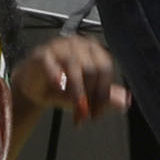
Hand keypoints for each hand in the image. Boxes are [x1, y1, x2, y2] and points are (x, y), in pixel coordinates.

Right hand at [12, 33, 128, 123]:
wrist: (34, 87)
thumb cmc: (62, 87)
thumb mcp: (87, 95)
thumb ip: (106, 98)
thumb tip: (125, 102)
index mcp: (94, 51)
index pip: (105, 69)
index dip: (102, 94)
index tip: (95, 114)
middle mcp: (79, 44)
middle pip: (92, 68)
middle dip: (90, 96)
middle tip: (84, 115)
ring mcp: (60, 46)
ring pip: (74, 66)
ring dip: (76, 92)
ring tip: (74, 109)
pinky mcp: (42, 53)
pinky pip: (51, 64)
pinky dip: (56, 76)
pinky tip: (58, 87)